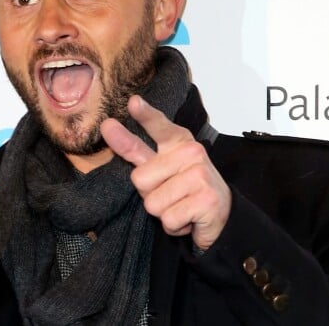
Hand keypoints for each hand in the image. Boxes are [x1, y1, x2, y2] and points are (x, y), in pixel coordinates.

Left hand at [101, 95, 230, 250]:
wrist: (220, 215)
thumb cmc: (183, 186)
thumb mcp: (159, 164)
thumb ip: (133, 147)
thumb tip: (107, 125)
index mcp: (178, 140)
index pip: (158, 125)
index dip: (145, 115)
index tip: (133, 102)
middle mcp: (192, 152)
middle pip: (140, 179)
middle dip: (149, 194)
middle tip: (170, 194)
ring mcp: (201, 175)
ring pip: (152, 203)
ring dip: (163, 212)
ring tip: (181, 205)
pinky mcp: (206, 200)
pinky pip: (168, 219)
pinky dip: (174, 226)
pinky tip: (189, 218)